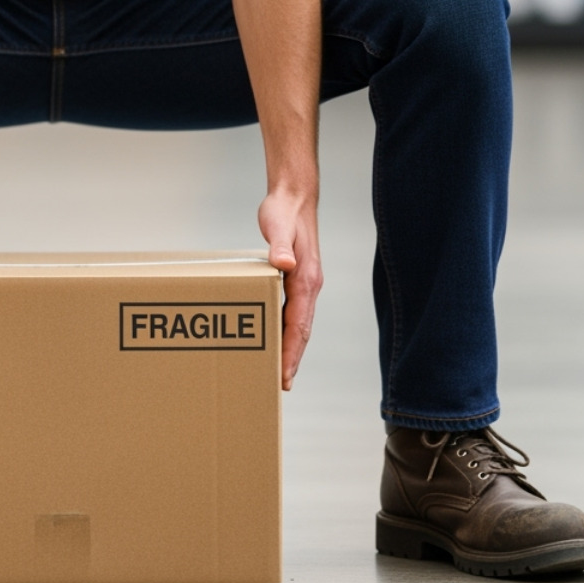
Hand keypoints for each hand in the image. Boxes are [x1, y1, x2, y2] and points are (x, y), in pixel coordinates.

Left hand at [259, 189, 322, 389]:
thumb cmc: (284, 211)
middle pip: (302, 330)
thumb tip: (283, 263)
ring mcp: (304, 283)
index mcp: (306, 278)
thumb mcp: (279, 225)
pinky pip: (292, 312)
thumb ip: (280, 245)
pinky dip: (285, 330)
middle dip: (292, 359)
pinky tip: (274, 339)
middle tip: (281, 385)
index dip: (292, 351)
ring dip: (291, 348)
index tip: (285, 375)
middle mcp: (309, 285)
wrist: (294, 197)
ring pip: (298, 324)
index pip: (299, 324)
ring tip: (279, 372)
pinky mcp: (295, 279)